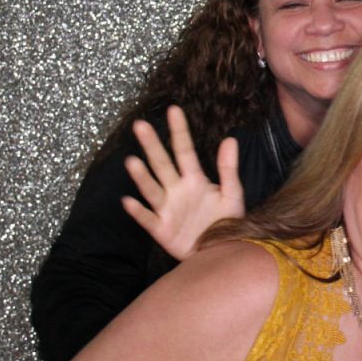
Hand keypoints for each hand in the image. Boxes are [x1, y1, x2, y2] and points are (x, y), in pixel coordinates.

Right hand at [122, 105, 244, 259]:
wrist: (222, 251)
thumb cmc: (227, 222)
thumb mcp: (233, 194)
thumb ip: (229, 169)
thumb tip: (230, 139)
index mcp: (195, 179)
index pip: (184, 150)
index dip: (179, 131)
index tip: (173, 109)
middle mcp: (177, 190)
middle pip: (162, 164)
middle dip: (152, 145)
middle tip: (140, 125)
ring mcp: (167, 209)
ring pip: (151, 189)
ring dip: (141, 177)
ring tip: (132, 161)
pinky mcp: (161, 230)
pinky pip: (147, 219)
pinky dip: (138, 211)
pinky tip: (128, 201)